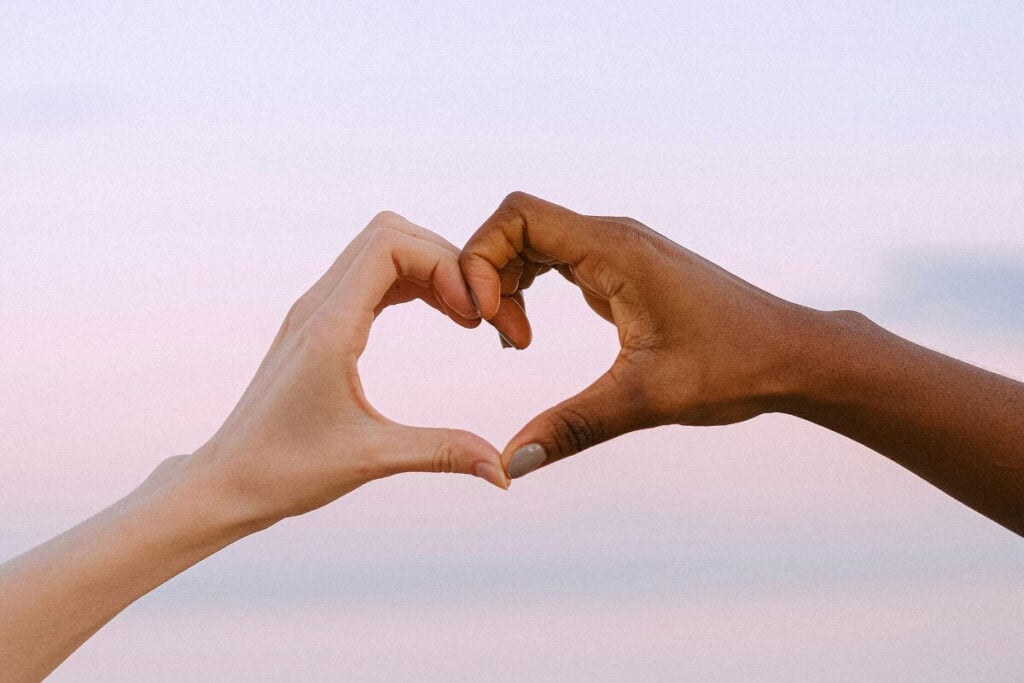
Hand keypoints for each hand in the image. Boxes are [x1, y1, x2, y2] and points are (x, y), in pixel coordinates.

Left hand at [197, 210, 507, 526]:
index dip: (444, 263)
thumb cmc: (285, 471)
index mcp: (329, 326)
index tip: (475, 313)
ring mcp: (316, 310)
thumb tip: (503, 470)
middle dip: (446, 260)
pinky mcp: (319, 324)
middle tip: (482, 312)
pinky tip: (440, 315)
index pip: (391, 244)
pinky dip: (412, 283)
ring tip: (468, 315)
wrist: (226, 481)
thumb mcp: (371, 459)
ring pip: (380, 249)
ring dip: (430, 269)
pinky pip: (371, 276)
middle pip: (390, 233)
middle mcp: (318, 305)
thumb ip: (442, 453)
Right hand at [460, 192, 813, 477]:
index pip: (518, 216)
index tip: (486, 319)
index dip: (482, 257)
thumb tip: (511, 464)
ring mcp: (619, 251)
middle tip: (498, 337)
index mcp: (615, 250)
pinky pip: (556, 261)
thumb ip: (574, 427)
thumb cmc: (734, 366)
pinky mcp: (623, 270)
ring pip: (534, 243)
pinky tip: (530, 335)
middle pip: (517, 227)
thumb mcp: (647, 399)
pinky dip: (529, 290)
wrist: (793, 354)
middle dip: (488, 275)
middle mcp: (614, 238)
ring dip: (507, 284)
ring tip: (516, 340)